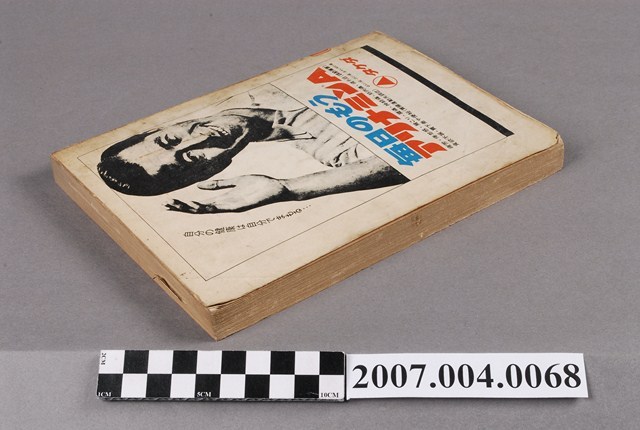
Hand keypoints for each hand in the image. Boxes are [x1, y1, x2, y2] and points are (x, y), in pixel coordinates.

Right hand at [164, 175, 292, 213]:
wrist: (278, 189)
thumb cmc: (259, 185)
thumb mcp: (236, 182)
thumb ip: (219, 184)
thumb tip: (199, 186)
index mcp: (224, 201)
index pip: (200, 204)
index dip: (184, 204)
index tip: (168, 202)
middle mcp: (226, 207)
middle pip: (200, 209)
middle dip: (183, 208)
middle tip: (166, 206)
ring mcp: (232, 208)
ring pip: (208, 210)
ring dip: (192, 208)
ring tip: (177, 205)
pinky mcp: (241, 206)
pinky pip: (222, 208)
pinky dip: (209, 207)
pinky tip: (199, 205)